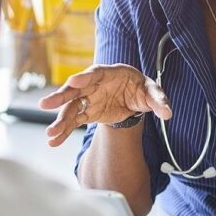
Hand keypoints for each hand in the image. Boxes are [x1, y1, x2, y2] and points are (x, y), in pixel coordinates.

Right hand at [38, 63, 171, 145]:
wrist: (134, 97)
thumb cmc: (141, 88)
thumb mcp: (152, 91)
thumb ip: (159, 100)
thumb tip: (167, 113)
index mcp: (109, 73)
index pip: (95, 73)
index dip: (84, 76)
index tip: (73, 81)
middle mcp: (94, 85)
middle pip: (75, 89)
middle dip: (61, 96)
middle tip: (47, 103)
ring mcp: (88, 99)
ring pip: (71, 107)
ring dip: (60, 120)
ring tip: (50, 134)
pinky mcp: (87, 112)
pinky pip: (73, 121)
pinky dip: (64, 131)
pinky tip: (54, 142)